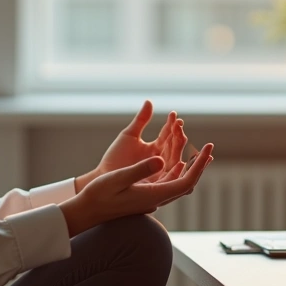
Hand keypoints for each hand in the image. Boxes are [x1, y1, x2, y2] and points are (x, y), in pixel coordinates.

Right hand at [59, 144, 213, 236]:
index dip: (200, 165)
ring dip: (188, 168)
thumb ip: (140, 169)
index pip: (186, 181)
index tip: (209, 149)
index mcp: (154, 195)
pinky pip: (168, 184)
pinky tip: (174, 162)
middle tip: (209, 148)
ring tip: (196, 152)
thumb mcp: (119, 178)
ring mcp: (151, 200)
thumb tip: (161, 159)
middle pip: (187, 183)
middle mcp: (156, 200)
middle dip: (199, 165)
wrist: (88, 212)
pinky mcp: (145, 198)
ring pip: (178, 184)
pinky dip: (176, 171)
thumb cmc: (99, 195)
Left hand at [74, 100, 188, 192]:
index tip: (173, 114)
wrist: (104, 177)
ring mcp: (160, 171)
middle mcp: (161, 159)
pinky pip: (172, 177)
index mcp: (155, 147)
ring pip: (175, 159)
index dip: (171, 124)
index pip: (168, 134)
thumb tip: (149, 101)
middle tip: (178, 124)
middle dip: (178, 135)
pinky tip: (181, 162)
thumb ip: (141, 120)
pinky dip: (179, 170)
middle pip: (174, 146)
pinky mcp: (158, 184)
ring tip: (180, 136)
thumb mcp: (129, 135)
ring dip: (179, 148)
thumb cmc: (115, 157)